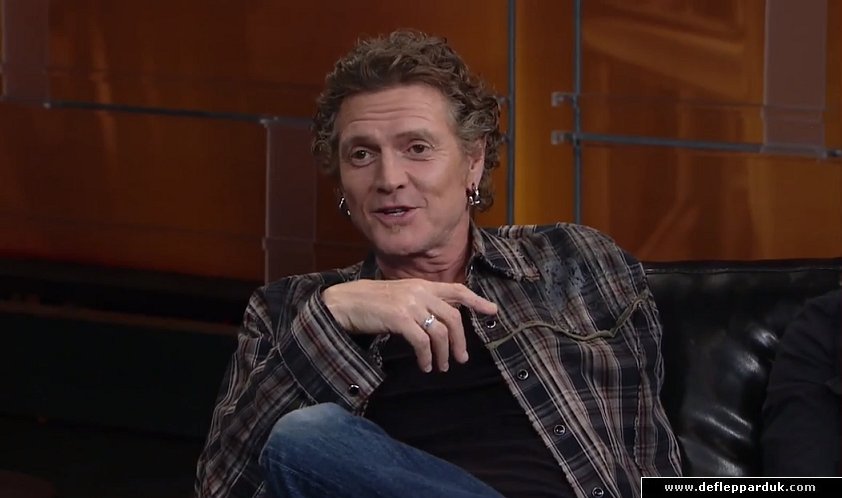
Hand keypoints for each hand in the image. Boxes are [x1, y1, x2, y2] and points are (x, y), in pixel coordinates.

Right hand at [322, 279, 497, 372]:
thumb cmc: (370, 303)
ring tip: (440, 367)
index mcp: (421, 285)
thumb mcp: (400, 297)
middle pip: (453, 318)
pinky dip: (427, 357)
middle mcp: (419, 291)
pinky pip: (422, 342)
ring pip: (440, 332)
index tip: (492, 311)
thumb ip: (420, 303)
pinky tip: (425, 365)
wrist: (344, 303)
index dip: (476, 301)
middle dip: (460, 341)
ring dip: (443, 353)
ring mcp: (410, 304)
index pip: (456, 290)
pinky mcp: (399, 318)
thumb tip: (440, 321)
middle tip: (461, 358)